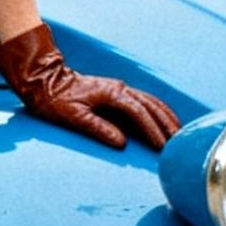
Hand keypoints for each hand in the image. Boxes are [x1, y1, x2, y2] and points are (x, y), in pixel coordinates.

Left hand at [0, 22, 179, 151]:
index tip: (162, 146)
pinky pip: (143, 100)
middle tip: (180, 142)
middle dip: (166, 124)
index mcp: (111, 94)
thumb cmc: (56, 99)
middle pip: (150, 106)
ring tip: (179, 132)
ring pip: (150, 101)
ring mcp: (119, 88)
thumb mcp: (73, 117)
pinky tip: (163, 118)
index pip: (139, 113)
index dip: (152, 130)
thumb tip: (121, 143)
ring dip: (165, 116)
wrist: (45, 79)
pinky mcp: (116, 91)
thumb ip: (98, 129)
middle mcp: (119, 88)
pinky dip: (157, 109)